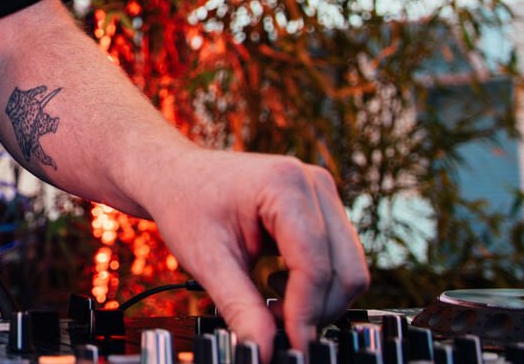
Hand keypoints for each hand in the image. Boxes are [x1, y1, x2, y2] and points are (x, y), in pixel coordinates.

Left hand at [142, 148, 368, 356]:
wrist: (174, 177)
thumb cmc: (185, 205)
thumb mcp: (207, 260)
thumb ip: (240, 308)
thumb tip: (263, 352)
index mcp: (285, 184)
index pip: (314, 265)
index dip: (305, 313)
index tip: (291, 346)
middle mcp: (314, 183)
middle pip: (344, 270)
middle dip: (315, 310)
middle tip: (273, 330)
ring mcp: (323, 194)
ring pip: (349, 269)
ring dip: (317, 301)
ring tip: (270, 307)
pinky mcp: (323, 209)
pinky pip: (339, 260)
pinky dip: (316, 287)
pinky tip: (277, 287)